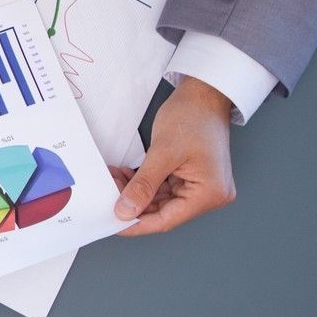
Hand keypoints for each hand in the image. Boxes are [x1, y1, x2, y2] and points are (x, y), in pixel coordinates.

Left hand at [113, 77, 236, 235]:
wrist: (205, 92)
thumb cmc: (194, 116)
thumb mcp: (163, 152)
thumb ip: (144, 185)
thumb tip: (126, 211)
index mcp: (209, 193)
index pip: (166, 219)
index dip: (137, 223)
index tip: (113, 222)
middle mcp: (209, 194)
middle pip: (163, 211)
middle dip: (132, 203)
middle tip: (107, 193)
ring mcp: (200, 185)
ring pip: (159, 199)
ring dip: (135, 192)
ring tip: (113, 180)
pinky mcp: (191, 176)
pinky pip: (163, 187)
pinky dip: (143, 183)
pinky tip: (125, 176)